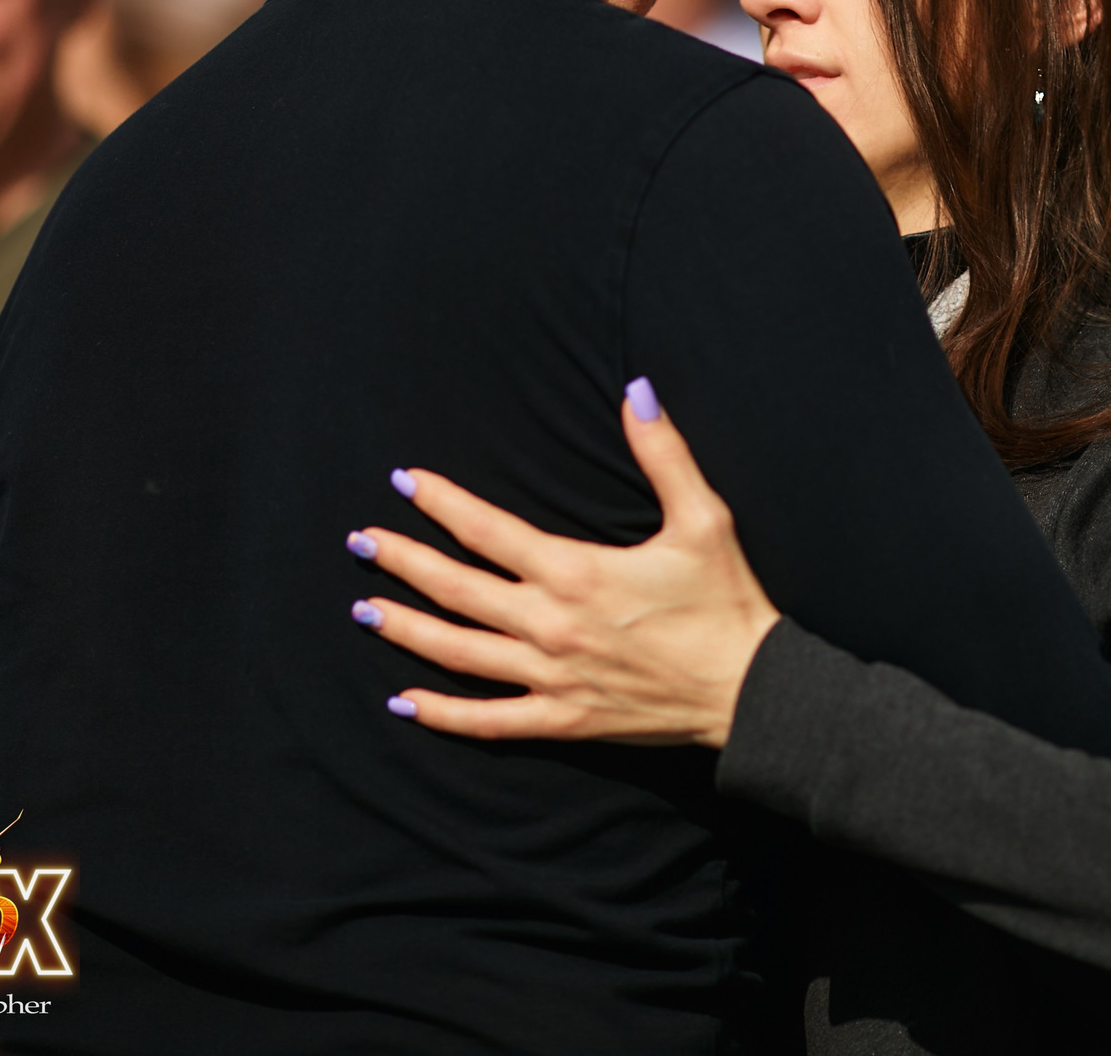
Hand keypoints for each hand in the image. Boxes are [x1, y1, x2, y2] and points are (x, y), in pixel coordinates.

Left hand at [349, 390, 779, 747]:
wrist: (750, 689)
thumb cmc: (726, 602)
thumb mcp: (702, 519)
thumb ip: (662, 453)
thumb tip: (637, 390)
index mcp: (574, 572)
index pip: (488, 531)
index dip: (443, 504)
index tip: (405, 482)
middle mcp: (550, 625)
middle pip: (457, 590)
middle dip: (403, 562)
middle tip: (360, 543)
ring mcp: (551, 678)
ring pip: (459, 653)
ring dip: (408, 630)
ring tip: (365, 610)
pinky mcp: (562, 719)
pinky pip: (489, 720)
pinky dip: (443, 715)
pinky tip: (405, 703)